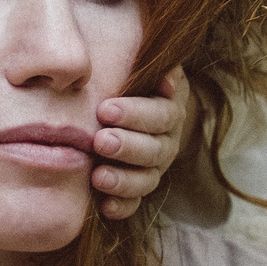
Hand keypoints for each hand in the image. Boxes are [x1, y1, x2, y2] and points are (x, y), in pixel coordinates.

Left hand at [92, 67, 193, 220]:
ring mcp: (154, 168)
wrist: (126, 105)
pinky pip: (134, 203)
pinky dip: (121, 206)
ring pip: (147, 179)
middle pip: (155, 148)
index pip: (160, 114)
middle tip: (100, 141)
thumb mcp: (135, 62)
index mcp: (168, 109)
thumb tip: (166, 73)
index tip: (105, 110)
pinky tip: (104, 207)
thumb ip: (143, 59)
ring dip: (124, 179)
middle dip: (127, 146)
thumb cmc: (125, 79)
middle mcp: (166, 141)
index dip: (136, 114)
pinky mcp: (137, 189)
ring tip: (98, 176)